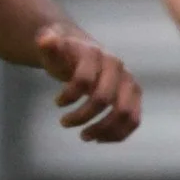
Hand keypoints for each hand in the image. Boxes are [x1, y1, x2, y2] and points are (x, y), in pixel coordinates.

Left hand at [35, 27, 142, 143]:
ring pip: (124, 113)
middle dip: (82, 115)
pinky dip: (118, 134)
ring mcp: (129, 83)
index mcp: (97, 54)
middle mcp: (118, 68)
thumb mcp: (51, 47)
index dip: (69, 95)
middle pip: (104, 98)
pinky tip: (99, 139)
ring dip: (103, 129)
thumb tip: (45, 40)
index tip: (56, 103)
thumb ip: (47, 44)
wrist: (86, 53)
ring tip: (84, 137)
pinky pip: (133, 120)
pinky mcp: (135, 97)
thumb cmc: (65, 53)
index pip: (84, 79)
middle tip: (64, 123)